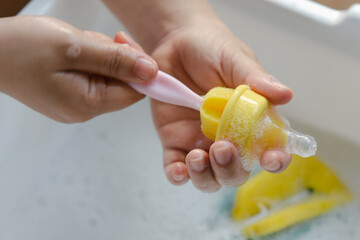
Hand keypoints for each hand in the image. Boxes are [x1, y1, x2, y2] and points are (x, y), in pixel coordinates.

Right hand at [0, 16, 157, 121]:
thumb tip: (151, 71)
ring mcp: (75, 104)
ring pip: (109, 77)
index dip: (138, 68)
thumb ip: (115, 60)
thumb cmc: (20, 48)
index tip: (125, 44)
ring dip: (100, 55)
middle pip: (123, 84)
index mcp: (87, 104)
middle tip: (91, 41)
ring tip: (73, 46)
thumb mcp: (74, 48)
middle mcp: (83, 110)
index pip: (135, 92)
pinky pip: (93, 76)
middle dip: (114, 58)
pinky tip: (70, 52)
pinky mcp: (70, 94)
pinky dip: (89, 59)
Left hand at [149, 17, 292, 191]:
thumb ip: (256, 79)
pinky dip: (177, 175)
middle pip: (237, 171)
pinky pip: (175, 167)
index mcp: (251, 120)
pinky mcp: (174, 141)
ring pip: (208, 177)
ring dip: (205, 176)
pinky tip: (178, 169)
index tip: (271, 159)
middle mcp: (228, 137)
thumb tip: (286, 95)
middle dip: (231, 169)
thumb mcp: (235, 59)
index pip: (270, 147)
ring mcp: (200, 142)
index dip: (275, 159)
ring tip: (197, 156)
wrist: (175, 42)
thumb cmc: (212, 48)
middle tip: (222, 148)